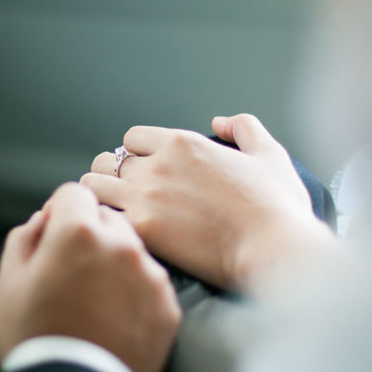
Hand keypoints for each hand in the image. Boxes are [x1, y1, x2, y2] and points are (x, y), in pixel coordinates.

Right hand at [0, 183, 181, 371]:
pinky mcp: (168, 305)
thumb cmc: (34, 337)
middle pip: (108, 219)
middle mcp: (121, 244)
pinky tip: (115, 318)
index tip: (55, 236)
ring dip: (116, 262)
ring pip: (133, 250)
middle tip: (74, 273)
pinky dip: (136, 292)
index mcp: (78, 232)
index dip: (60, 212)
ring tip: (95, 300)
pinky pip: (151, 283)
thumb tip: (46, 218)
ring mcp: (150, 275)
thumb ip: (27, 235)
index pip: (75, 193)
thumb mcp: (10, 280)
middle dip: (91, 236)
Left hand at [80, 114, 334, 289]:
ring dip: (100, 197)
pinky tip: (117, 237)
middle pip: (107, 161)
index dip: (137, 154)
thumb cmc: (277, 206)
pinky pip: (101, 218)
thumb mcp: (269, 154)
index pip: (132, 138)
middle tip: (125, 197)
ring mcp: (146, 197)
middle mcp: (158, 165)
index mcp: (183, 143)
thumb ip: (244, 128)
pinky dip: (103, 224)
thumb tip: (218, 121)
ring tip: (113, 215)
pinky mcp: (142, 229)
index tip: (146, 173)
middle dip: (113, 176)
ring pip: (94, 186)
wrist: (275, 250)